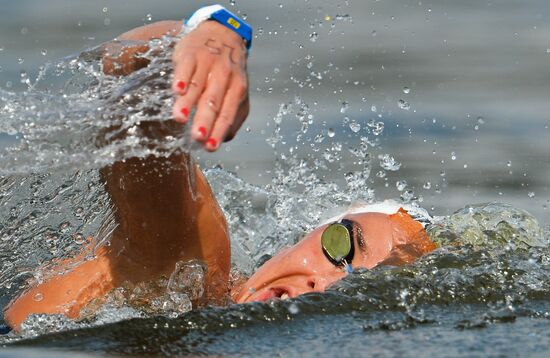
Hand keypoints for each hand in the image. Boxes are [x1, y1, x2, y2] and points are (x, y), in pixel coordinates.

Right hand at [171, 21, 249, 150]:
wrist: (222, 34)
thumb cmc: (229, 72)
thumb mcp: (237, 92)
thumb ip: (234, 116)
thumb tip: (225, 139)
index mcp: (237, 89)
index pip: (227, 114)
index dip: (219, 131)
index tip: (210, 147)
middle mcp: (224, 77)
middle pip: (212, 102)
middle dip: (205, 120)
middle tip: (197, 136)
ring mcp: (207, 64)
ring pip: (197, 85)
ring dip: (187, 102)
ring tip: (179, 118)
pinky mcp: (191, 54)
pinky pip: (186, 67)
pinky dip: (181, 78)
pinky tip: (176, 90)